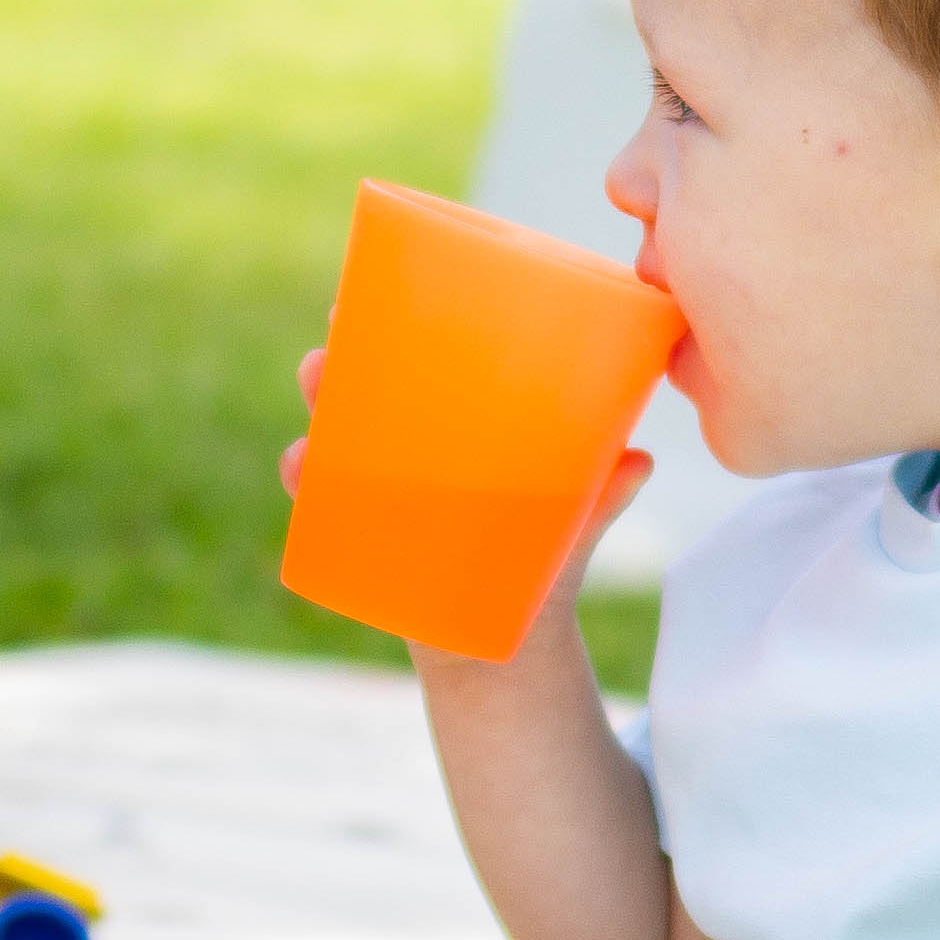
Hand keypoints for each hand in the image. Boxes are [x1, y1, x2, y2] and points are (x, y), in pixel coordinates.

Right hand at [280, 346, 651, 652]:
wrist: (511, 643)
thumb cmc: (546, 563)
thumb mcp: (575, 520)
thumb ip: (603, 493)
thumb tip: (640, 462)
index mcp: (454, 426)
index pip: (414, 363)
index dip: (385, 324)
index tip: (366, 296)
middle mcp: (410, 450)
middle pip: (359, 394)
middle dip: (335, 367)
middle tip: (327, 356)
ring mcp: (384, 495)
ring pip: (333, 445)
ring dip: (314, 423)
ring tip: (315, 418)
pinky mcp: (369, 541)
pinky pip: (325, 508)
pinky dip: (308, 488)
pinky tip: (300, 471)